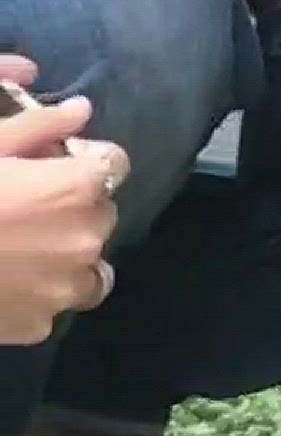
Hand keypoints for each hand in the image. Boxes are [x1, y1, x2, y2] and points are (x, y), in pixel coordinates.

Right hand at [0, 57, 128, 344]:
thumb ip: (37, 125)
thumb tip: (80, 110)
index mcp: (76, 188)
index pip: (113, 163)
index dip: (83, 159)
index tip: (51, 162)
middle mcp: (87, 239)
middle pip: (100, 213)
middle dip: (70, 205)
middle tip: (20, 205)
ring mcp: (66, 287)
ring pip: (88, 266)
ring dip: (64, 254)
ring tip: (15, 248)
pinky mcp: (40, 325)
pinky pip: (53, 303)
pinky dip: (37, 293)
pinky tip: (0, 281)